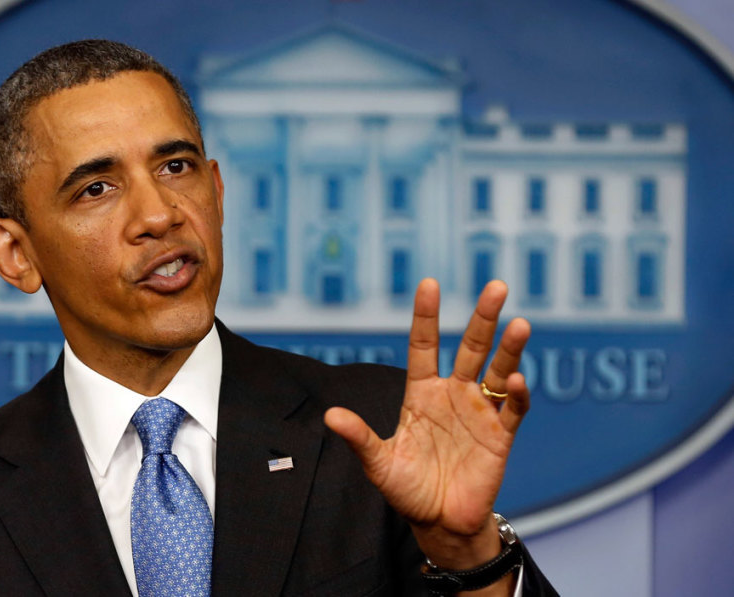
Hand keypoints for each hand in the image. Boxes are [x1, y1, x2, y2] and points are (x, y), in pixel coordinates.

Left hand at [325, 278, 529, 569]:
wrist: (439, 524)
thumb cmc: (408, 490)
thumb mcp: (379, 463)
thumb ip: (359, 438)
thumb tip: (329, 416)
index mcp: (421, 394)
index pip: (423, 346)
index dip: (426, 316)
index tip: (429, 284)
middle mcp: (453, 395)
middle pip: (470, 348)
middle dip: (483, 318)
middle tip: (496, 286)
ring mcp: (478, 412)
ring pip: (498, 372)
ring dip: (510, 349)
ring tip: (519, 323)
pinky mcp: (500, 436)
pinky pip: (512, 410)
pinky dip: (518, 395)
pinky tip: (518, 381)